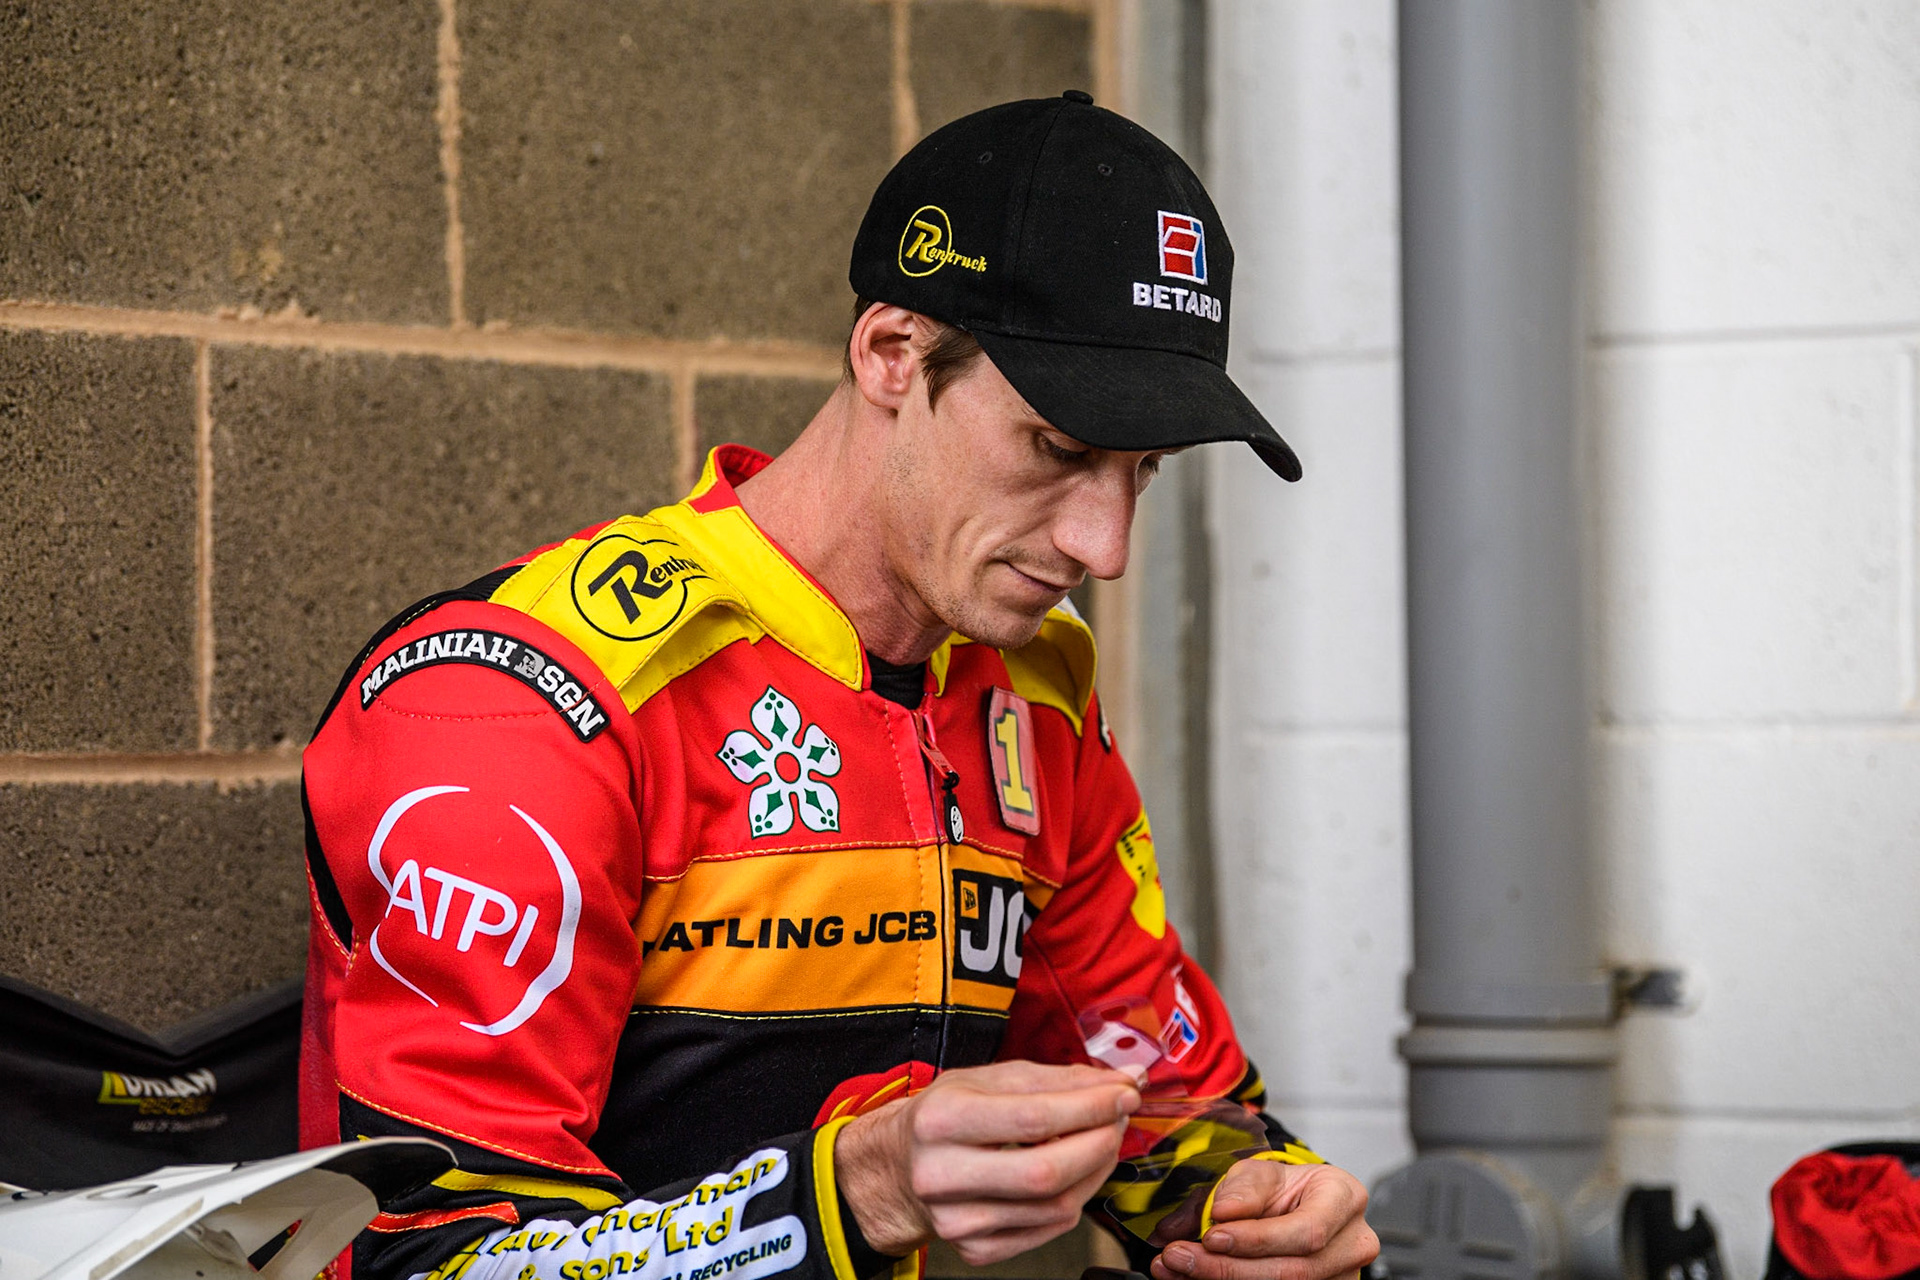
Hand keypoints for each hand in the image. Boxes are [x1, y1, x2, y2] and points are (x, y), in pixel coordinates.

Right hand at [835, 1060, 1140, 1265]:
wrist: (898, 1167)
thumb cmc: (947, 1115)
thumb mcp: (989, 1079)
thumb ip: (1058, 1079)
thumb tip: (1124, 1079)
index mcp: (942, 1119)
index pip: (1034, 1117)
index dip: (1092, 1106)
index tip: (1126, 1092)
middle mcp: (943, 1175)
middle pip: (1047, 1172)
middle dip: (1101, 1142)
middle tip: (1119, 1117)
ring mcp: (959, 1221)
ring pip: (1057, 1207)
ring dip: (1096, 1169)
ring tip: (1099, 1139)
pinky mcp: (976, 1249)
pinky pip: (1050, 1229)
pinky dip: (1076, 1197)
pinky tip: (1073, 1171)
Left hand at [1150, 1158, 1377, 1279]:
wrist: (1294, 1205)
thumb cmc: (1283, 1188)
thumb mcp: (1261, 1173)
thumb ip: (1244, 1189)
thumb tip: (1224, 1211)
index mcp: (1345, 1199)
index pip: (1307, 1231)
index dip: (1258, 1240)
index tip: (1212, 1235)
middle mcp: (1352, 1244)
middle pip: (1293, 1271)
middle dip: (1229, 1268)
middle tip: (1179, 1256)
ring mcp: (1343, 1276)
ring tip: (1178, 1267)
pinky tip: (1197, 1277)